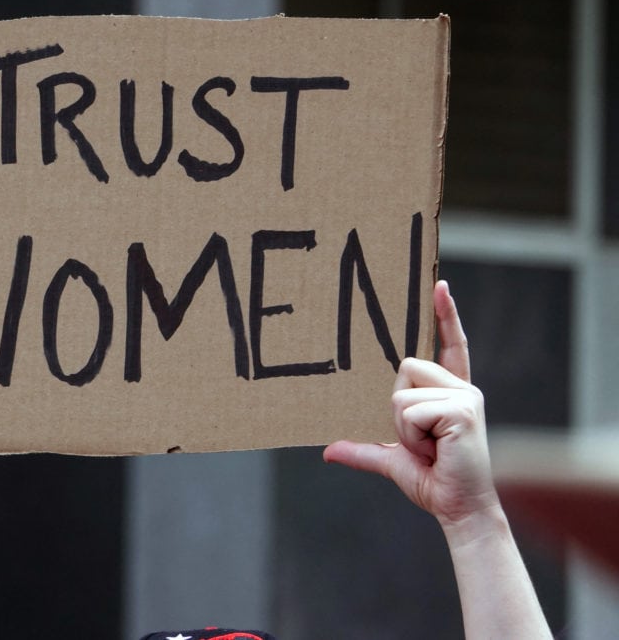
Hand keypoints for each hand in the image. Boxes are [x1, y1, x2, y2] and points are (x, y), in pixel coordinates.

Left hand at [323, 280, 498, 526]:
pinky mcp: (463, 410)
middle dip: (397, 407)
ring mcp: (465, 397)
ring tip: (429, 447)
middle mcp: (461, 388)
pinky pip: (410, 410)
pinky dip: (412, 435)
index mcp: (449, 392)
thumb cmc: (432, 481)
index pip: (450, 346)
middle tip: (420, 439)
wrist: (458, 509)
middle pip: (405, 367)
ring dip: (403, 427)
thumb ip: (362, 449)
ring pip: (401, 391)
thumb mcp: (390, 459)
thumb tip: (328, 451)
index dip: (445, 315)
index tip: (439, 285)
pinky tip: (435, 450)